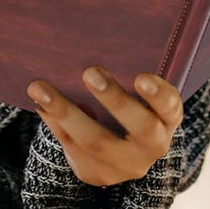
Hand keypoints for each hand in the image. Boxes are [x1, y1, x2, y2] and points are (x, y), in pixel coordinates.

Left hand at [26, 68, 183, 186]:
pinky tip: (39, 103)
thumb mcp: (137, 90)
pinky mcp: (97, 172)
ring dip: (65, 112)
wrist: (122, 149)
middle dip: (113, 100)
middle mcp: (152, 145)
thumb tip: (85, 36)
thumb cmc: (130, 101)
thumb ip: (124, 68)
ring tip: (40, 88)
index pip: (170, 107)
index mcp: (166, 118)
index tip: (141, 77)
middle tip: (90, 72)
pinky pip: (72, 148)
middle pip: (140, 128)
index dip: (158, 95)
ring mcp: (125, 164)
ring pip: (96, 141)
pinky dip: (53, 122)